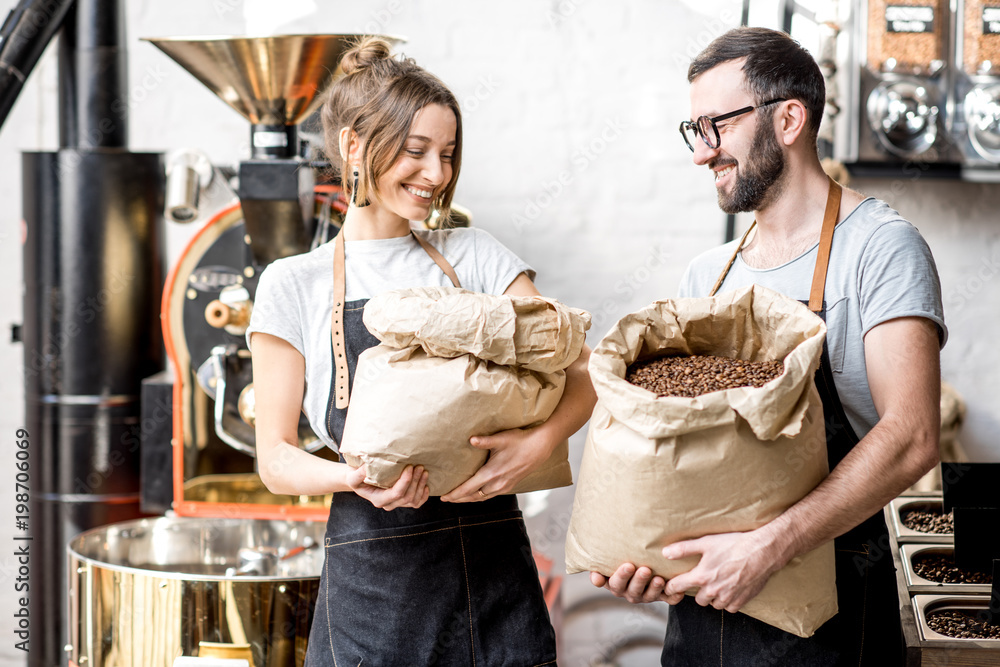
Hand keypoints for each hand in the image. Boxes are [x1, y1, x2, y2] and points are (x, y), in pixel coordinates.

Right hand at [347, 464, 428, 510]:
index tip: (409, 467)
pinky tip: (426, 485)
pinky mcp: (403, 501)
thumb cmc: (356, 477)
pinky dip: (423, 495)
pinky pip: (417, 503)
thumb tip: (367, 468)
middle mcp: (389, 504)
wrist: (360, 480)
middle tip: (419, 466)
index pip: (396, 493)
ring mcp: (396, 504)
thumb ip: (358, 474)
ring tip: (424, 471)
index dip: (406, 481)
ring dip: (421, 486)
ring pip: (414, 500)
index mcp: (379, 499)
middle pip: (407, 497)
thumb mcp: (352, 475)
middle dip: (415, 481)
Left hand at [440, 427, 552, 502]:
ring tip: (458, 498)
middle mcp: (497, 484)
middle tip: (446, 499)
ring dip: (469, 499)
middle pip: (473, 497)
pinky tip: (477, 493)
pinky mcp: (510, 485)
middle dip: (458, 499)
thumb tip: (471, 439)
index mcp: (492, 474)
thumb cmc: (520, 441)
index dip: (454, 494)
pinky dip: (480, 496)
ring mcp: (505, 486)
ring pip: (482, 498)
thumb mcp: (501, 438)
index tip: (443, 497)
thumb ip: (484, 441)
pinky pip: (491, 495)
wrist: (540, 447)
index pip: (468, 489)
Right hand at [589, 563, 667, 603]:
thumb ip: (600, 568)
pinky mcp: (662, 596)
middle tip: (645, 569)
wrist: (643, 563)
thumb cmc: (622, 559)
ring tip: (659, 579)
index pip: (616, 583)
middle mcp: (630, 592)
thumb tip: (594, 577)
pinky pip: (668, 599)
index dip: (621, 576)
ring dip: (654, 588)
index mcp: (617, 585)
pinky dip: (673, 597)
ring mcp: (646, 595)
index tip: (628, 565)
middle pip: (633, 590)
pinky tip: (679, 591)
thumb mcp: (608, 564)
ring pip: (650, 596)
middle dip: (639, 580)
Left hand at [661, 530, 783, 611]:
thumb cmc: (734, 545)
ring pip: (713, 604)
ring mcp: (728, 597)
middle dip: (698, 591)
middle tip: (703, 580)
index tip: (670, 586)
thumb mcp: (706, 542)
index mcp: (701, 576)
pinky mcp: (741, 601)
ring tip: (717, 584)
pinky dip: (728, 601)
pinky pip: (729, 608)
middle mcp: (713, 590)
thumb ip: (683, 549)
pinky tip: (730, 589)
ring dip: (713, 597)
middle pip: (698, 599)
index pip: (678, 587)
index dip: (671, 587)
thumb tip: (665, 553)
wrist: (762, 552)